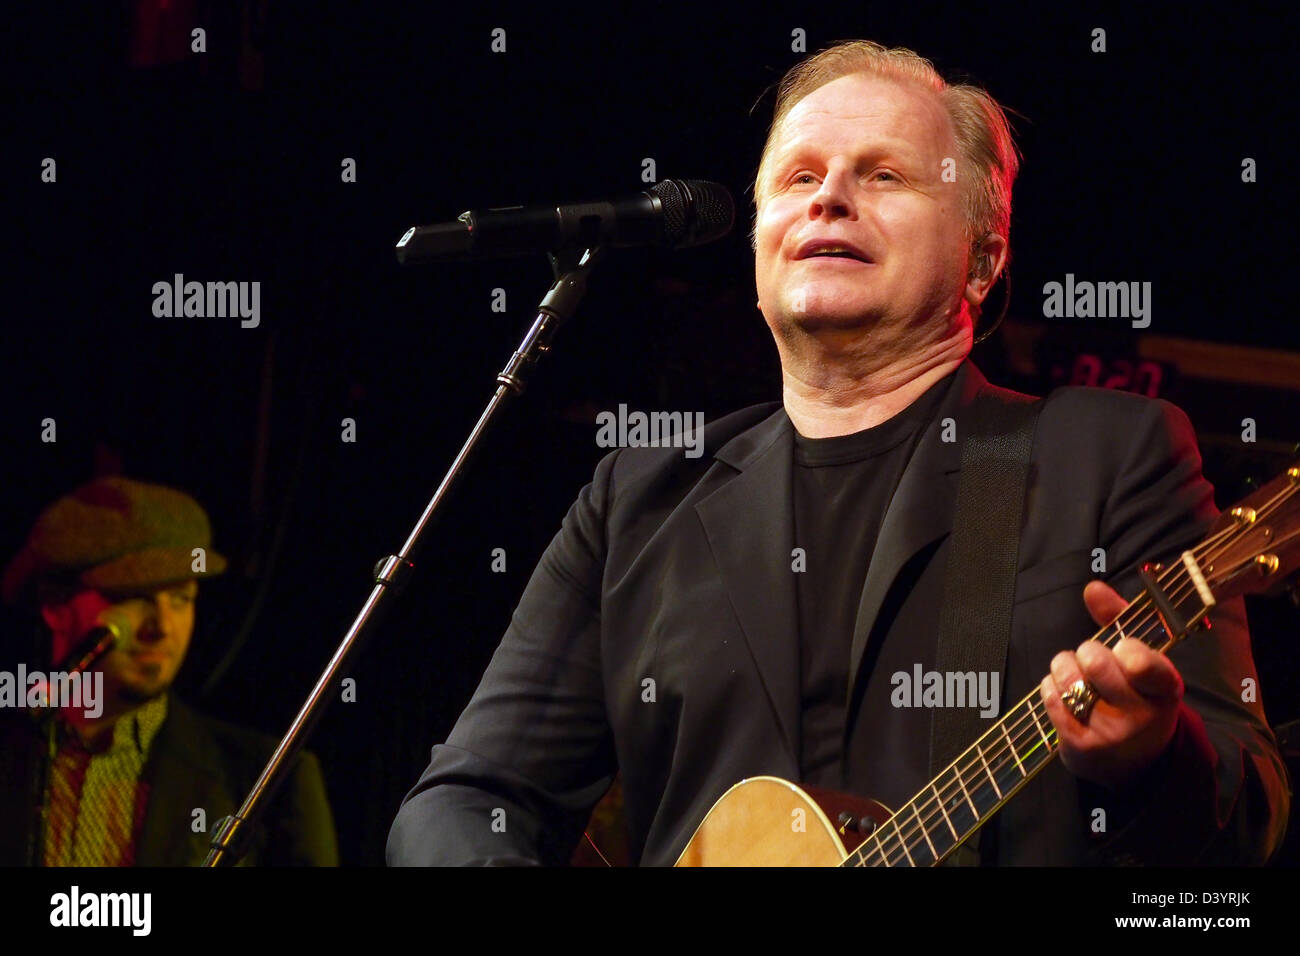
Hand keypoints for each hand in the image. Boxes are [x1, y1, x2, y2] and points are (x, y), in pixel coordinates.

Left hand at [1038, 580, 1182, 789]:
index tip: (1123, 653)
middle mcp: (1142, 715)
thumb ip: (1118, 619)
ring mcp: (1111, 734)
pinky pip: (1051, 698)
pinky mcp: (1082, 747)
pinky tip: (1065, 694)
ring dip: (1064, 668)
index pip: (1145, 664)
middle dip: (1086, 653)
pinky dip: (1051, 688)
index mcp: (1164, 689)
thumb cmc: (1134, 696)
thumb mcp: (1140, 660)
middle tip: (1093, 662)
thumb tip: (1092, 588)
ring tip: (1076, 676)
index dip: (1128, 651)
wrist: (1135, 763)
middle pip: (1094, 662)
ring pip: (1068, 678)